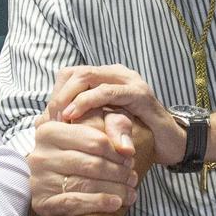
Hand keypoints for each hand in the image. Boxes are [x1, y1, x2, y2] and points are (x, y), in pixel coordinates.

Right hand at [29, 106, 145, 215]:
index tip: (130, 159)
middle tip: (133, 177)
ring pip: (86, 184)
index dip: (118, 152)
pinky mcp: (42, 201)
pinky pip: (75, 202)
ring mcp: (40, 179)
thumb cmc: (74, 154)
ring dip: (115, 190)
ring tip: (130, 192)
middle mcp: (41, 154)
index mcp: (50, 131)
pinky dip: (99, 203)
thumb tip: (127, 148)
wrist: (49, 182)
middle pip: (93, 164)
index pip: (95, 141)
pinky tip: (116, 203)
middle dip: (119, 173)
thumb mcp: (89, 131)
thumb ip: (112, 126)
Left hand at [52, 64, 185, 167]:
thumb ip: (82, 119)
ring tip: (61, 118)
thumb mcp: (104, 125)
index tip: (48, 117)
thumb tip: (44, 122)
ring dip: (69, 98)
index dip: (57, 93)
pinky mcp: (140, 95)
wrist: (171, 144)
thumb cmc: (137, 137)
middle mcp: (118, 74)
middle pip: (76, 72)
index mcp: (108, 78)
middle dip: (59, 95)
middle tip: (51, 118)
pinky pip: (108, 92)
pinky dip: (87, 103)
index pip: (71, 74)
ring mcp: (130, 82)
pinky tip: (75, 116)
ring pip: (88, 76)